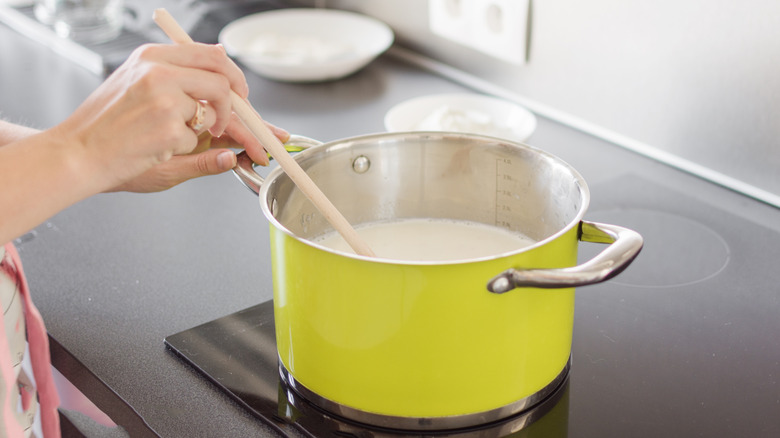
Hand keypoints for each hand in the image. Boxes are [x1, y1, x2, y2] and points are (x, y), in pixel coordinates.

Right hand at [54, 42, 276, 192]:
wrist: (76, 153)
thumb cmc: (106, 126)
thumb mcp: (139, 85)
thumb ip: (181, 75)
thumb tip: (223, 62)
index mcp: (152, 56)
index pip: (210, 54)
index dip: (233, 76)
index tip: (241, 93)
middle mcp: (159, 70)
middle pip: (222, 81)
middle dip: (236, 105)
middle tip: (230, 124)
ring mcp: (165, 98)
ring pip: (211, 112)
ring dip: (202, 130)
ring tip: (168, 136)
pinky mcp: (169, 127)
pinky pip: (196, 139)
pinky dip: (183, 148)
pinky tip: (154, 147)